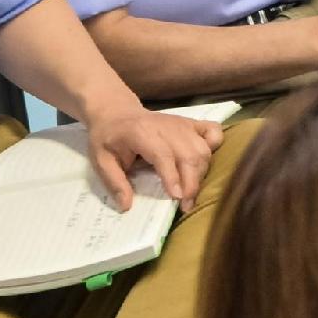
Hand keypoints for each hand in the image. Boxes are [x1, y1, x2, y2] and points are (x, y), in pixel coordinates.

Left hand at [79, 94, 214, 210]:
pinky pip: (213, 132)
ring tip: (192, 193)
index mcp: (141, 133)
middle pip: (189, 154)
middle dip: (192, 183)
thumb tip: (127, 206)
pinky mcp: (191, 123)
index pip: (163, 154)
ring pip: (202, 149)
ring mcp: (181, 124)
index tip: (177, 198)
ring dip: (201, 173)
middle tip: (186, 206)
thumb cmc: (108, 137)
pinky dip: (216, 146)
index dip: (172, 176)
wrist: (117, 112)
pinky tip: (205, 163)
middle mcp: (166, 127)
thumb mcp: (101, 160)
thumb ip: (114, 182)